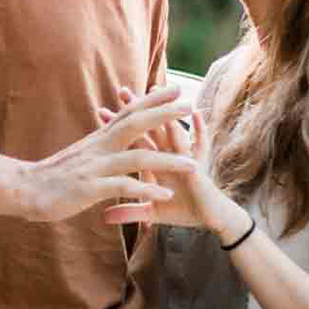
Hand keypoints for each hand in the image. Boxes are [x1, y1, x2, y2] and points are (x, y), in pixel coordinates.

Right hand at [10, 84, 197, 222]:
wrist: (22, 188)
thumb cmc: (52, 175)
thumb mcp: (79, 155)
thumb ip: (98, 146)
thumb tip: (112, 137)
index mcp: (98, 139)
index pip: (128, 112)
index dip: (152, 99)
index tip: (174, 88)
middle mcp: (99, 147)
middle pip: (136, 123)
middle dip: (164, 114)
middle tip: (189, 104)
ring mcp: (95, 166)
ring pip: (136, 157)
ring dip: (167, 160)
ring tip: (193, 165)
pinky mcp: (90, 187)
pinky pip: (123, 186)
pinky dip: (146, 189)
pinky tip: (165, 195)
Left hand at [98, 88, 246, 242]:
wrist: (209, 218)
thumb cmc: (182, 210)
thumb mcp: (151, 211)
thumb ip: (128, 212)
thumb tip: (103, 218)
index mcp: (155, 160)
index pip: (133, 139)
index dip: (117, 126)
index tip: (99, 110)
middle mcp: (169, 153)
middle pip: (150, 126)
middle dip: (137, 108)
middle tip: (122, 90)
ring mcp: (184, 156)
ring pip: (172, 129)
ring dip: (163, 111)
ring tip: (156, 91)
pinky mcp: (198, 165)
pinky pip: (200, 144)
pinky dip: (199, 129)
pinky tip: (196, 114)